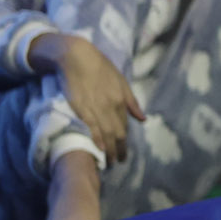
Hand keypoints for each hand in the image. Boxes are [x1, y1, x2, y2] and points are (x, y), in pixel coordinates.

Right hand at [28, 32, 143, 162]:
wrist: (77, 57)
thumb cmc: (100, 68)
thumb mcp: (121, 82)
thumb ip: (131, 102)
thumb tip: (143, 119)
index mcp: (121, 99)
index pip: (125, 125)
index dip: (125, 141)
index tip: (124, 152)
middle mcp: (111, 105)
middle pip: (118, 132)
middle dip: (119, 149)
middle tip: (119, 162)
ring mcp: (96, 106)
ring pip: (106, 132)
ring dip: (109, 149)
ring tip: (110, 161)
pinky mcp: (81, 106)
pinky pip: (91, 125)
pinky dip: (97, 138)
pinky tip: (99, 149)